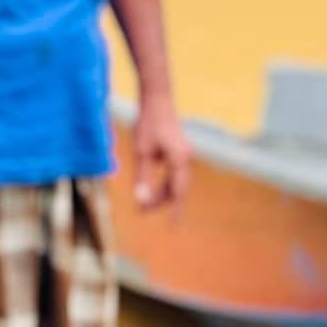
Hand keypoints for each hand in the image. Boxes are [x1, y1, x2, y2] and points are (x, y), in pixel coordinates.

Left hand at [132, 94, 193, 210]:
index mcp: (180, 160)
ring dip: (161, 193)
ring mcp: (184, 155)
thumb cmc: (148, 124)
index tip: (172, 227)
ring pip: (175, 182)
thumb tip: (141, 201)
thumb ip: (143, 178)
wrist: (157, 99)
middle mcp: (186, 159)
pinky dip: (163, 183)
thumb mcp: (142, 153)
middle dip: (161, 202)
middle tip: (140, 210)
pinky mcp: (179, 151)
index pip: (179, 192)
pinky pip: (174, 174)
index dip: (176, 210)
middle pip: (177, 188)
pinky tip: (151, 187)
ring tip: (142, 201)